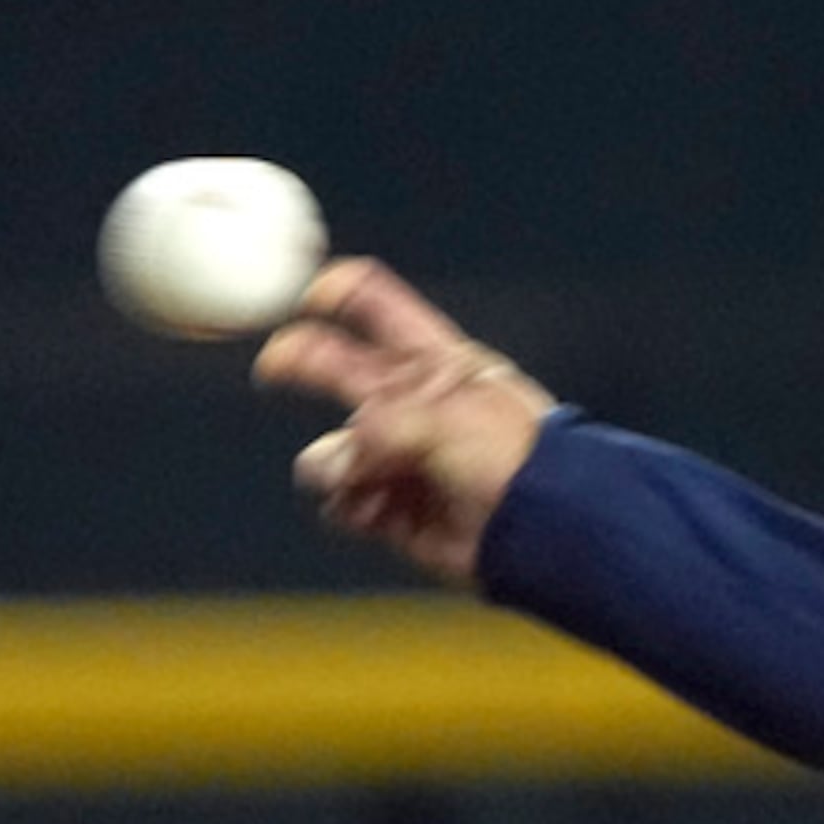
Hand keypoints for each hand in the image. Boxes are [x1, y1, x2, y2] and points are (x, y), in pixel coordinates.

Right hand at [251, 258, 556, 588]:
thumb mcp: (443, 419)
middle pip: (336, 368)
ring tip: (364, 479)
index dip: (336, 291)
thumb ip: (378, 425)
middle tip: (275, 368)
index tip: (304, 294)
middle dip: (301, 363)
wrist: (548, 531)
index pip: (378, 306)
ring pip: (333, 452)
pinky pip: (346, 501)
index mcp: (436, 363)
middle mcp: (412, 404)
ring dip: (337, 464)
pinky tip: (372, 510)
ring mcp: (400, 456)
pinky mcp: (395, 508)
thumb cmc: (512, 460)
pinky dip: (350, 505)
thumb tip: (334, 464)